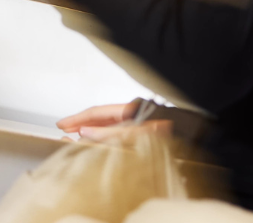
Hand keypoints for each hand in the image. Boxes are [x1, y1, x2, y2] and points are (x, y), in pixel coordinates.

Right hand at [55, 100, 171, 141]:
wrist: (189, 132)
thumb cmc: (168, 129)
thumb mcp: (134, 132)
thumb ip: (109, 133)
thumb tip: (86, 132)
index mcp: (127, 109)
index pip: (96, 112)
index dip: (77, 119)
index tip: (63, 124)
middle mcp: (129, 115)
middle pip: (99, 118)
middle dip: (80, 124)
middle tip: (64, 131)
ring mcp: (133, 124)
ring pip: (105, 126)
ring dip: (90, 132)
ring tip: (75, 138)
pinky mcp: (139, 134)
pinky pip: (114, 134)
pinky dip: (102, 138)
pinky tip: (96, 143)